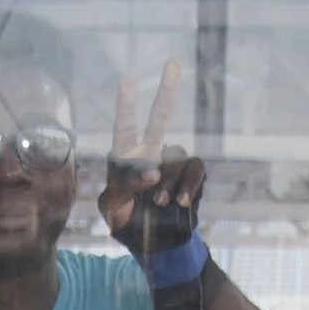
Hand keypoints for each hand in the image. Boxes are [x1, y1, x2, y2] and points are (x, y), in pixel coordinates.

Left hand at [100, 60, 205, 254]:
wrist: (157, 246)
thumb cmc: (129, 225)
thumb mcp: (113, 210)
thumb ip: (124, 188)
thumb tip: (151, 171)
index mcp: (125, 160)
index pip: (125, 129)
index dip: (126, 106)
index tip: (127, 80)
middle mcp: (151, 155)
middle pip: (159, 119)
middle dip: (167, 92)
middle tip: (174, 63)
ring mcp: (172, 165)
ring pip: (175, 157)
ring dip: (168, 179)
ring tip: (160, 202)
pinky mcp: (191, 177)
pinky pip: (194, 169)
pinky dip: (188, 184)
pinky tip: (180, 203)